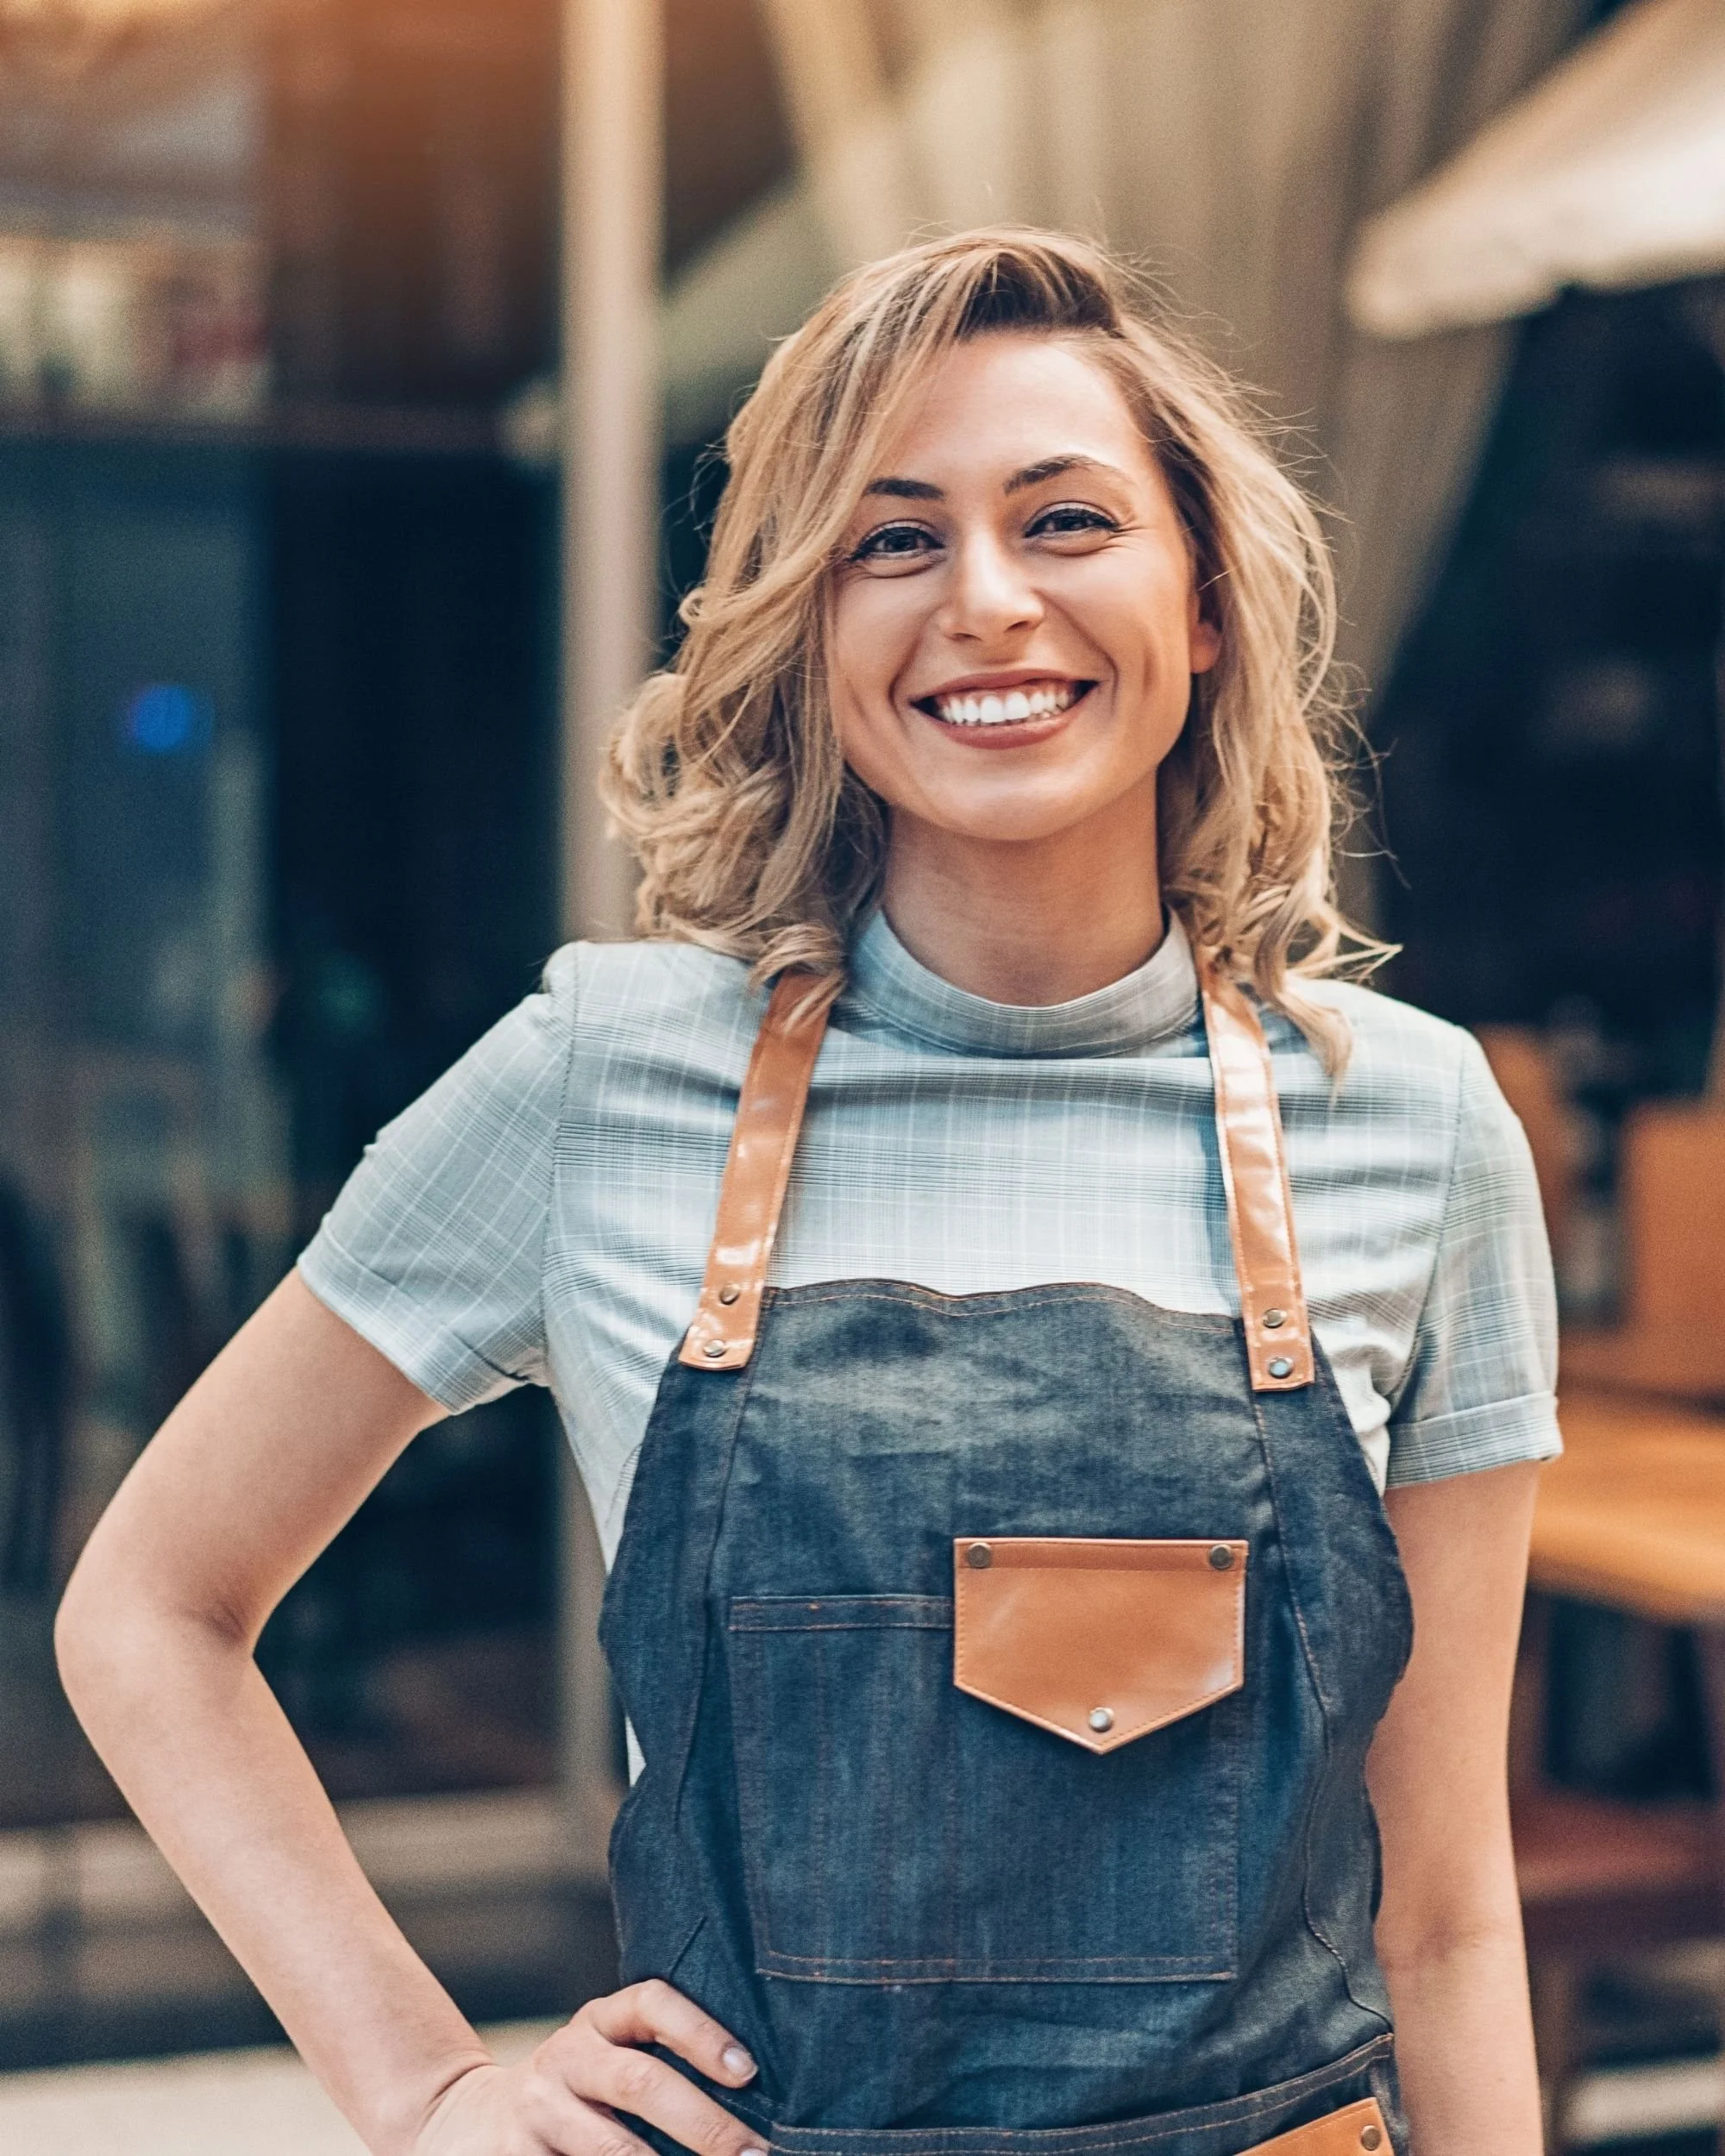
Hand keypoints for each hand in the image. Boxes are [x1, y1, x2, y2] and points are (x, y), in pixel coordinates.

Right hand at [413, 1980, 765, 2155]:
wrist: (465, 2122)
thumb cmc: (572, 2093)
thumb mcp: (603, 2058)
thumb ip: (657, 2063)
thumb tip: (752, 2097)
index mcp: (597, 2022)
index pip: (652, 2004)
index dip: (701, 2032)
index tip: (748, 2070)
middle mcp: (566, 2056)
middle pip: (640, 2080)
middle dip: (703, 2123)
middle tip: (752, 2153)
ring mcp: (537, 2109)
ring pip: (609, 2147)